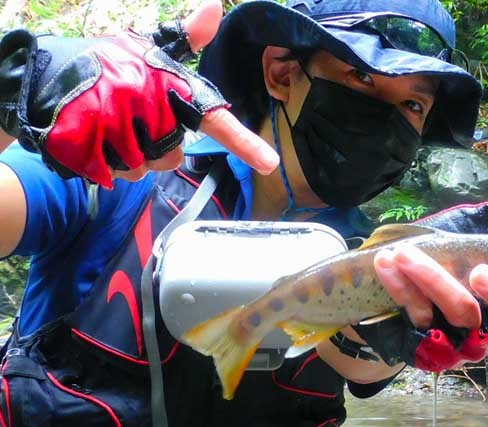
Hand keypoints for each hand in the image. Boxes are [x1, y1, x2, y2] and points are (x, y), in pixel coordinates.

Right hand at [0, 0, 277, 187]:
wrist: (38, 76)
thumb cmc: (103, 63)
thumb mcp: (145, 47)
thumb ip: (182, 40)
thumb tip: (215, 8)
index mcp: (166, 87)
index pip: (213, 119)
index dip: (243, 142)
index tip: (270, 163)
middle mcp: (145, 109)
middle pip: (171, 156)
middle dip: (154, 145)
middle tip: (130, 117)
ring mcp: (115, 132)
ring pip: (143, 168)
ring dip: (128, 154)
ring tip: (109, 125)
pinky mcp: (88, 152)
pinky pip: (114, 174)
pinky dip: (105, 162)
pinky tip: (94, 138)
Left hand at [377, 189, 487, 340]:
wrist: (388, 273)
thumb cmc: (442, 250)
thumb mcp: (474, 228)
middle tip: (480, 271)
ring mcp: (463, 341)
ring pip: (461, 317)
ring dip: (434, 281)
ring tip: (406, 252)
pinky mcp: (427, 347)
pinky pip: (419, 317)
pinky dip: (401, 287)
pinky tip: (387, 262)